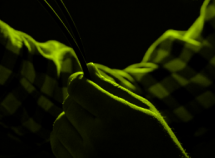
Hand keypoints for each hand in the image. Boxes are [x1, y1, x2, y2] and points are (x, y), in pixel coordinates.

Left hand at [50, 63, 187, 157]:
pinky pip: (57, 147)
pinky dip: (64, 138)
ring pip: (59, 125)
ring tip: (86, 123)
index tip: (83, 81)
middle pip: (68, 104)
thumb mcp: (142, 109)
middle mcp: (97, 139)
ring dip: (69, 119)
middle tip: (90, 104)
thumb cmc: (157, 141)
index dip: (78, 80)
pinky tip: (80, 137)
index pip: (78, 87)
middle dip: (77, 99)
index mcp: (114, 117)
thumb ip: (112, 87)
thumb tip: (88, 68)